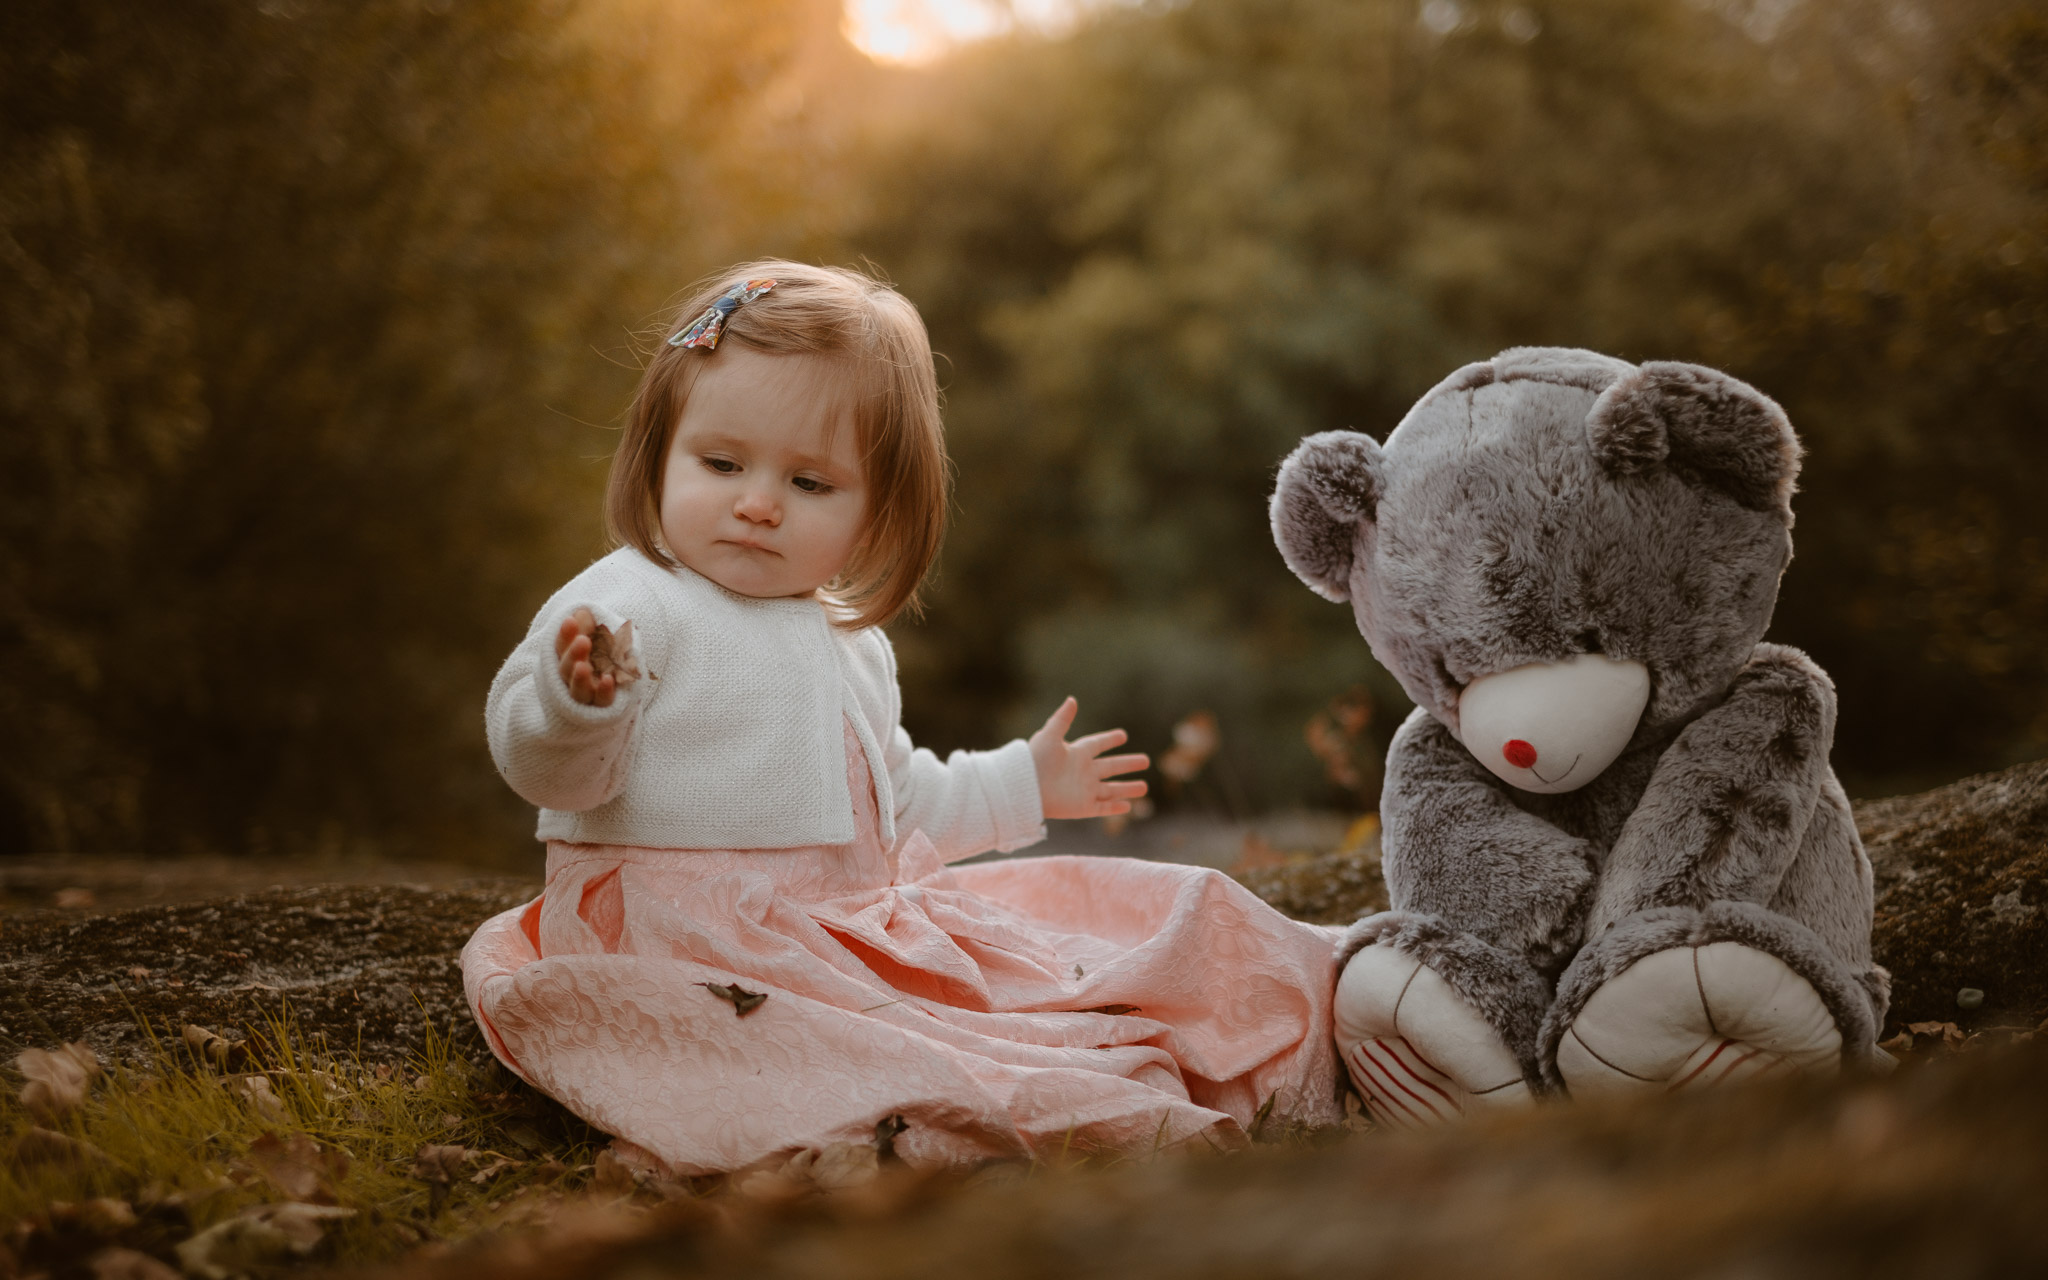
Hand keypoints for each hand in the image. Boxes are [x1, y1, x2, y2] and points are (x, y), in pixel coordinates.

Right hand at [554, 607, 614, 707]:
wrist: (613, 691)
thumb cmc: (602, 656)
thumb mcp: (597, 638)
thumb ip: (588, 629)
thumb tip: (582, 612)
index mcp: (566, 658)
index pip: (561, 646)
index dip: (565, 635)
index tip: (571, 620)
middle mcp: (571, 678)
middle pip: (566, 668)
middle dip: (573, 653)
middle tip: (583, 640)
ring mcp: (585, 694)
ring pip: (578, 690)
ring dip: (580, 678)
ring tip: (583, 665)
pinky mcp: (601, 705)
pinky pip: (601, 701)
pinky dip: (603, 691)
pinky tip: (608, 679)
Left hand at [1028, 697, 1149, 819]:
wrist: (1024, 787)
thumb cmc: (1033, 760)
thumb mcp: (1049, 736)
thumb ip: (1062, 719)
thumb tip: (1072, 699)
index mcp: (1076, 753)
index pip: (1098, 745)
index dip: (1110, 739)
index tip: (1123, 735)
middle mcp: (1083, 772)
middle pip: (1111, 767)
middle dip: (1128, 764)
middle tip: (1146, 760)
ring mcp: (1084, 791)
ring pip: (1111, 789)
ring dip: (1128, 788)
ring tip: (1145, 787)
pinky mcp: (1082, 807)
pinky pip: (1102, 808)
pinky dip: (1115, 807)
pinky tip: (1129, 806)